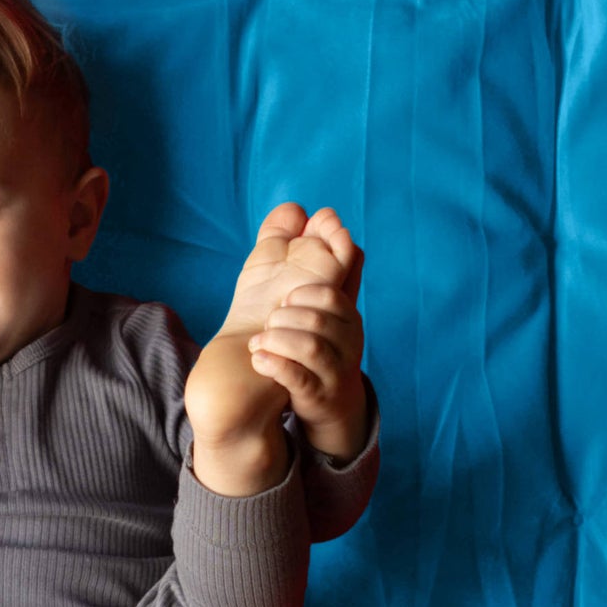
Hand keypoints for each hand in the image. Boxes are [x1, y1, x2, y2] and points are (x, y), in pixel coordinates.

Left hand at [225, 202, 370, 458]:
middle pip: (321, 318)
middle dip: (289, 315)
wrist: (326, 398)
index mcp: (345, 314)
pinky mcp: (319, 395)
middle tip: (270, 320)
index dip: (305, 291)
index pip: (331, 292)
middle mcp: (347, 340)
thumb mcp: (312, 300)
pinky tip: (259, 359)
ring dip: (278, 340)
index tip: (285, 296)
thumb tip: (295, 208)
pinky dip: (275, 366)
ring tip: (260, 341)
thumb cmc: (312, 340)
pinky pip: (299, 379)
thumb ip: (304, 255)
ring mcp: (335, 369)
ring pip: (311, 347)